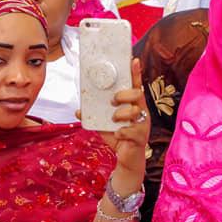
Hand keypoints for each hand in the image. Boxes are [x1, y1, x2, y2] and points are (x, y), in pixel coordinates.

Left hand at [108, 58, 150, 193]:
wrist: (127, 161)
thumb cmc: (119, 138)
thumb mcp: (105, 125)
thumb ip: (95, 116)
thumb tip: (78, 111)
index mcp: (134, 105)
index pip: (136, 86)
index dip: (135, 73)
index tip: (132, 60)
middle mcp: (142, 112)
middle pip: (138, 94)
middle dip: (124, 95)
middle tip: (113, 102)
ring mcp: (143, 124)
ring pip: (135, 111)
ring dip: (120, 115)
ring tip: (113, 120)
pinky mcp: (141, 137)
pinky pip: (130, 131)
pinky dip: (120, 132)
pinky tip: (117, 135)